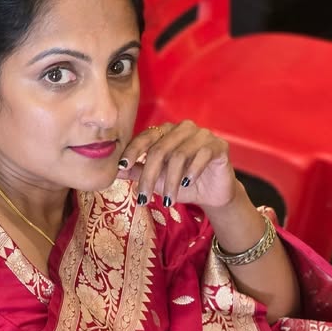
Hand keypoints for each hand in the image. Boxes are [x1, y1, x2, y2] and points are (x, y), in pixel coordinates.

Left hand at [117, 120, 237, 209]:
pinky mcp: (218, 145)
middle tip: (143, 199)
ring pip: (179, 155)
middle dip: (149, 177)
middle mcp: (183, 129)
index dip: (133, 151)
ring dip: (171, 182)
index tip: (122, 166)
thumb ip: (137, 172)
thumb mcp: (157, 180)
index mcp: (165, 132)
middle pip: (160, 150)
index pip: (145, 138)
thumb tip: (113, 171)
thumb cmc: (182, 183)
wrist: (212, 194)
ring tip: (168, 201)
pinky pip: (202, 155)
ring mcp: (202, 135)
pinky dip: (192, 171)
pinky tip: (188, 183)